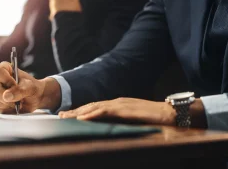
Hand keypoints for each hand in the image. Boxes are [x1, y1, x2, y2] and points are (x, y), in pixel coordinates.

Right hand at [0, 62, 59, 113]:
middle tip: (21, 97)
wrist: (35, 97)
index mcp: (3, 69)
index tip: (15, 85)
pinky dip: (10, 109)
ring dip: (10, 104)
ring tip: (20, 100)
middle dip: (9, 96)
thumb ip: (20, 90)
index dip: (6, 80)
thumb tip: (6, 96)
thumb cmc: (32, 88)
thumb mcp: (30, 87)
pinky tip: (16, 105)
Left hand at [59, 98, 176, 125]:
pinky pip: (104, 111)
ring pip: (94, 107)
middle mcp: (115, 101)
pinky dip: (91, 114)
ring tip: (65, 117)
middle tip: (60, 116)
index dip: (81, 111)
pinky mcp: (123, 109)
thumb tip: (109, 125)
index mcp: (117, 103)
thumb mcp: (132, 118)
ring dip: (78, 112)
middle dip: (75, 111)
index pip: (95, 106)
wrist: (167, 112)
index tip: (68, 115)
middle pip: (91, 105)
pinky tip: (82, 118)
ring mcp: (119, 104)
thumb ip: (121, 119)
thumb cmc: (152, 117)